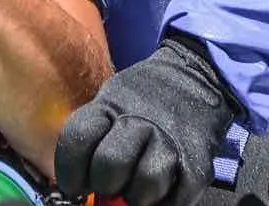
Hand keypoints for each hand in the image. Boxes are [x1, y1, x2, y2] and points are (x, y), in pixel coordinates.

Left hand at [55, 36, 238, 205]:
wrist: (193, 76)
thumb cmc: (141, 98)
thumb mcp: (108, 101)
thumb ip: (92, 136)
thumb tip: (76, 180)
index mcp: (108, 106)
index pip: (77, 139)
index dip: (70, 170)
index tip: (74, 185)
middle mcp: (139, 121)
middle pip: (111, 163)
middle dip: (104, 183)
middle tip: (108, 186)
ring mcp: (170, 140)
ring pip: (146, 183)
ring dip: (136, 196)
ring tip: (135, 190)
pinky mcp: (198, 160)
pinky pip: (178, 197)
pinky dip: (165, 203)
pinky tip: (158, 194)